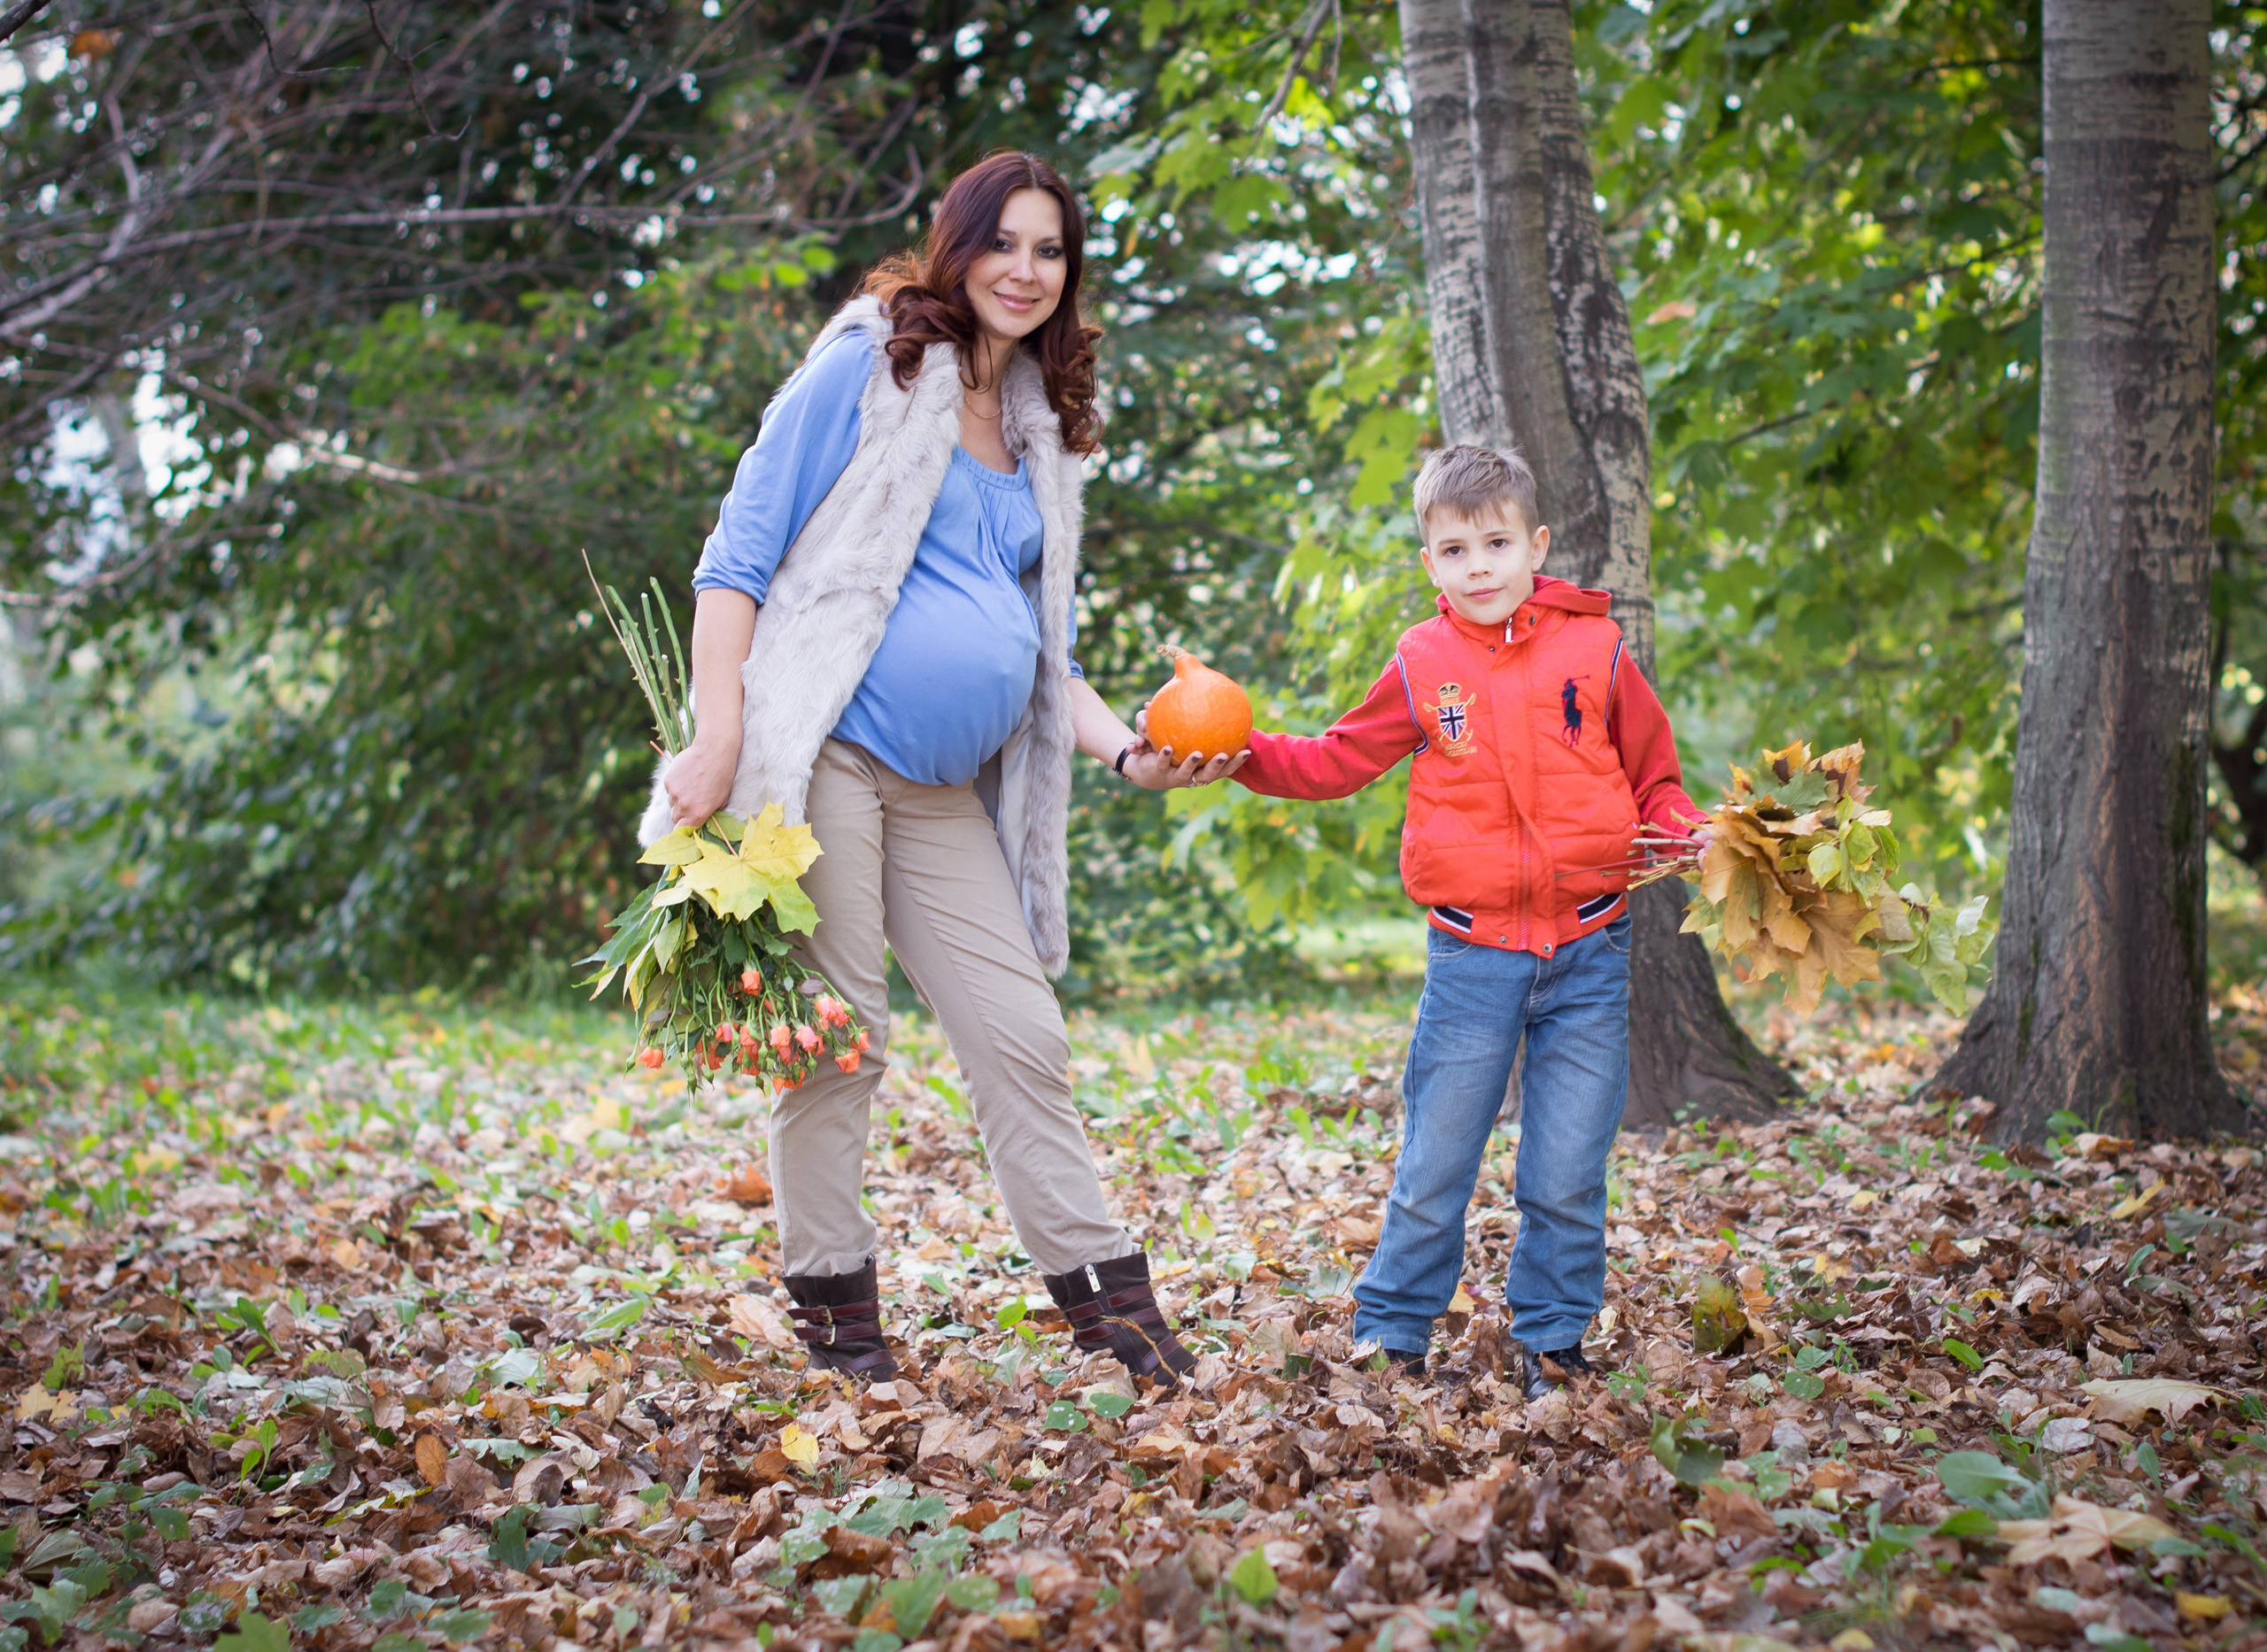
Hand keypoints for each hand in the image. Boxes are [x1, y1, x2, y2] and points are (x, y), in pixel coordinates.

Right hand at [664, 737, 738, 827]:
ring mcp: (674, 792)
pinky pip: (669, 788)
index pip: (681, 832)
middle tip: (693, 802)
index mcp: (698, 814)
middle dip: (682, 813)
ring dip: (679, 798)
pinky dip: (675, 785)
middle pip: (675, 817)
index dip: (681, 833)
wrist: (714, 751)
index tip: (683, 832)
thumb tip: (704, 821)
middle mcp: (684, 806)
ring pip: (672, 802)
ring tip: (693, 785)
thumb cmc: (723, 776)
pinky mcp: (668, 780)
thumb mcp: (722, 799)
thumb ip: (710, 813)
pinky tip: (687, 776)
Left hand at [1120, 707, 1249, 789]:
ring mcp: (1176, 776)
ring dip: (1191, 764)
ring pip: (1186, 773)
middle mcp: (1193, 775)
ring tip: (1196, 753)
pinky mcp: (1159, 773)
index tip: (1247, 750)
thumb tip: (1194, 678)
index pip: (1224, 767)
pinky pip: (1162, 764)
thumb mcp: (1181, 729)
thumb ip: (1191, 712)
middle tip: (1224, 754)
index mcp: (1203, 767)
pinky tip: (1166, 747)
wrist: (1146, 764)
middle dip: (1218, 766)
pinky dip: (1164, 757)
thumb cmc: (1170, 744)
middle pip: (1209, 775)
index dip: (1236, 762)